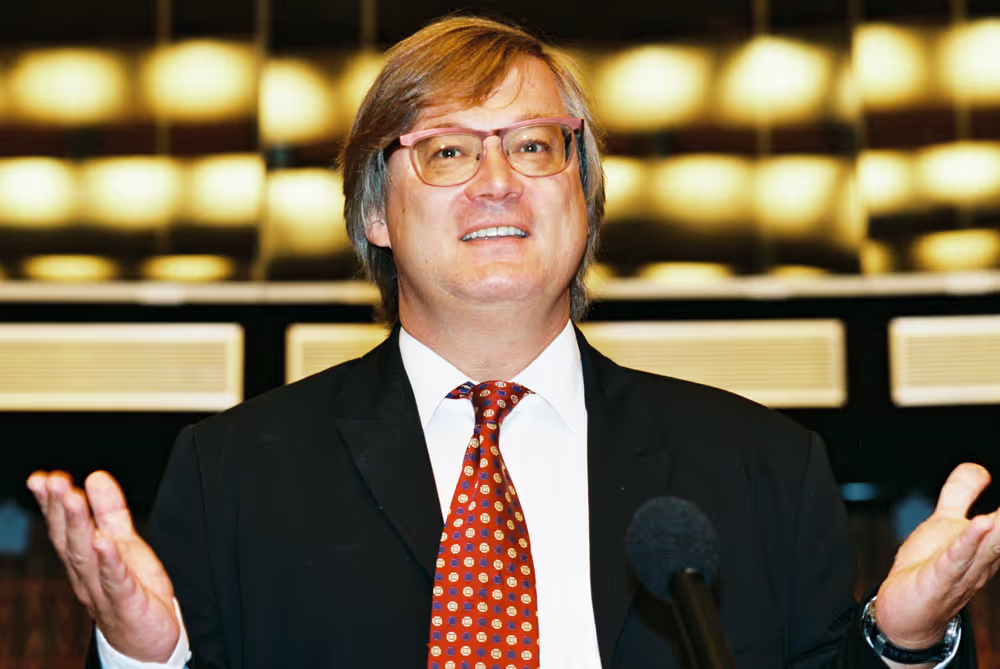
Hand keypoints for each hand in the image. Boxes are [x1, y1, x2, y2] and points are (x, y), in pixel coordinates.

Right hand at [26, 470, 179, 661]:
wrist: (149, 639)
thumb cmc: (133, 589)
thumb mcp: (123, 542)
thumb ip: (110, 511)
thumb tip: (94, 476)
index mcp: (84, 558)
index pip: (63, 528)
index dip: (51, 503)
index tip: (42, 478)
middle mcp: (86, 575)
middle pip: (69, 540)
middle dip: (60, 509)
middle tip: (53, 480)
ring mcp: (103, 591)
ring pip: (86, 558)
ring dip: (78, 527)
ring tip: (72, 498)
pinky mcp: (127, 603)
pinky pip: (116, 581)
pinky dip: (108, 561)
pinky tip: (103, 542)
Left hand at [876, 463, 999, 650]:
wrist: (906, 612)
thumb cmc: (928, 567)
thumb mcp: (945, 522)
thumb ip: (960, 493)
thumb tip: (978, 468)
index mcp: (986, 543)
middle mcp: (981, 559)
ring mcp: (961, 571)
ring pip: (988, 547)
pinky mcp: (938, 579)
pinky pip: (956, 560)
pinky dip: (968, 542)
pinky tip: (979, 523)